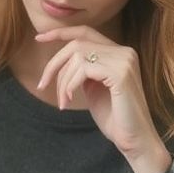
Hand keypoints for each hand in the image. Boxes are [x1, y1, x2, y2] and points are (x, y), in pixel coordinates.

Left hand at [34, 26, 172, 172]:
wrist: (134, 140)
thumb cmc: (115, 118)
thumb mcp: (94, 88)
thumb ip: (83, 71)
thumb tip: (62, 61)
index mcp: (119, 53)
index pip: (85, 32)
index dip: (60, 32)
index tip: (39, 38)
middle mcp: (125, 52)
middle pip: (76, 43)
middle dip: (54, 64)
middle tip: (41, 85)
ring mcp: (124, 61)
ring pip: (77, 57)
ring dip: (62, 81)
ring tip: (62, 101)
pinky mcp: (121, 74)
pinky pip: (83, 69)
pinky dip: (70, 85)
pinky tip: (69, 101)